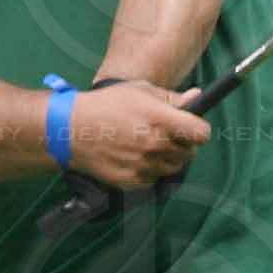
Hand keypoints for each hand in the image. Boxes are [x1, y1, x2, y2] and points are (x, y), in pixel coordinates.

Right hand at [66, 81, 210, 189]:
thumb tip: (197, 96)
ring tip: (147, 145)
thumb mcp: (140, 91)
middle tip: (165, 135)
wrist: (71, 129)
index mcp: (160, 119)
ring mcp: (143, 165)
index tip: (191, 128)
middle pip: (189, 153)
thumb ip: (172, 98)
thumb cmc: (107, 104)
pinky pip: (153, 179)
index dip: (198, 130)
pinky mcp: (131, 181)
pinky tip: (134, 157)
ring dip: (166, 159)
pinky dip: (149, 171)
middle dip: (182, 144)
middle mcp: (154, 144)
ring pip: (172, 168)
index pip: (201, 134)